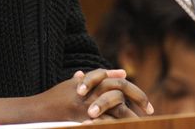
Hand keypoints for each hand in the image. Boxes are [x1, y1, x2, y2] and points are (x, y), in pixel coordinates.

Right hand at [33, 69, 152, 122]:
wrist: (43, 108)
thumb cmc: (62, 95)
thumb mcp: (82, 82)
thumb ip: (103, 76)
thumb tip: (123, 71)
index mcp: (96, 84)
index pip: (122, 85)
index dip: (138, 96)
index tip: (150, 108)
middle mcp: (94, 93)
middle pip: (122, 95)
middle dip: (139, 103)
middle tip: (151, 114)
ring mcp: (89, 106)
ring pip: (116, 110)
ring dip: (130, 118)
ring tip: (141, 125)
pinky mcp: (84, 118)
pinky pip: (105, 121)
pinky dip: (114, 123)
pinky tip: (122, 126)